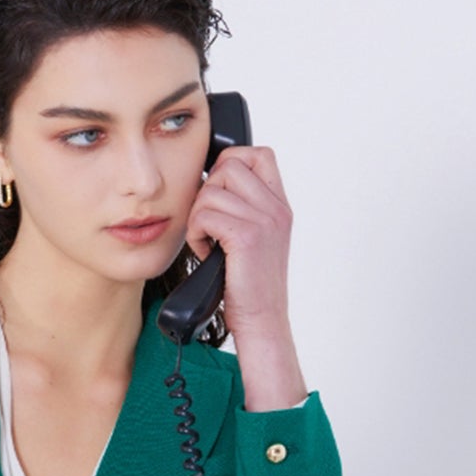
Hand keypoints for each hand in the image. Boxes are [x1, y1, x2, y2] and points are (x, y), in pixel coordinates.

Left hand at [184, 143, 293, 346]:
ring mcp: (264, 221)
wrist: (262, 320)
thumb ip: (244, 209)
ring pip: (211, 191)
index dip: (230, 164)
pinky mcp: (247, 237)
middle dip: (208, 191)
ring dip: (198, 217)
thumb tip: (210, 183)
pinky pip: (205, 216)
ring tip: (207, 241)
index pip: (258, 154)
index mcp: (280, 205)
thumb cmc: (251, 285)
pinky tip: (205, 252)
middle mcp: (276, 209)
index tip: (219, 195)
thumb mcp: (255, 239)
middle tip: (209, 222)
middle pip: (230, 166)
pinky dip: (195, 234)